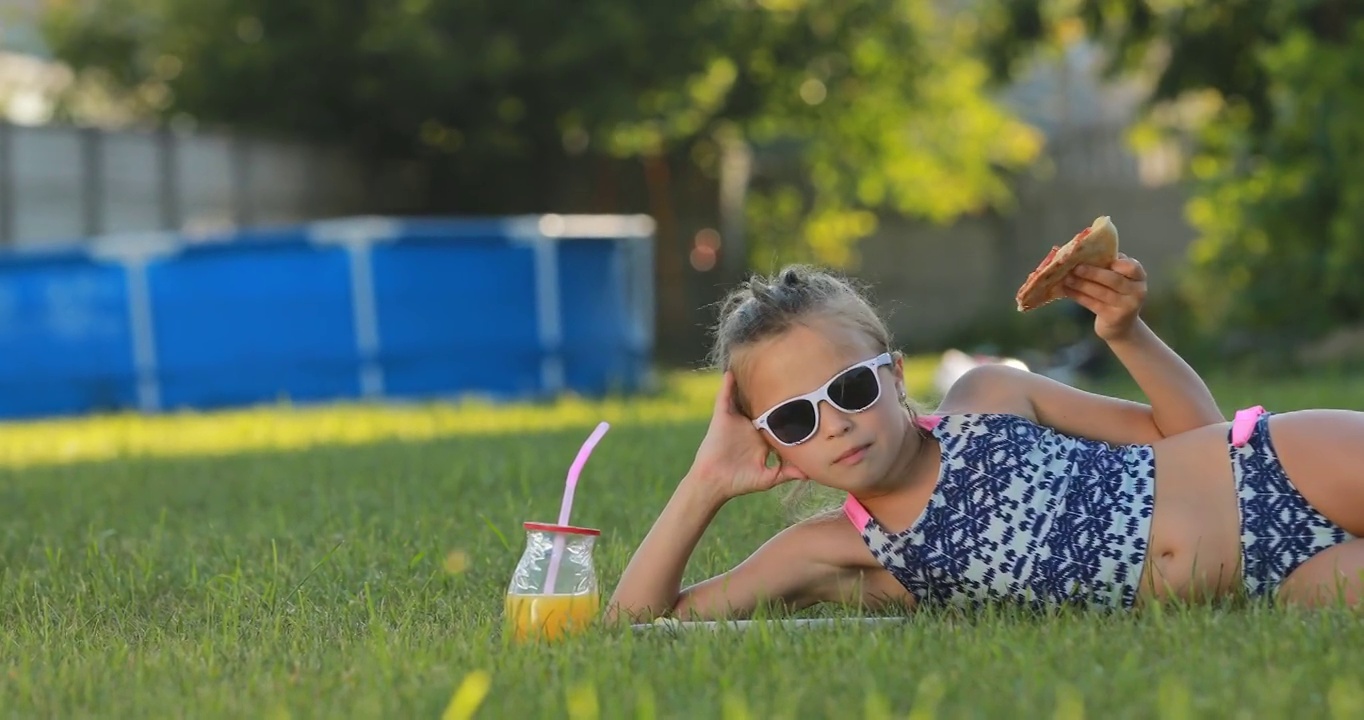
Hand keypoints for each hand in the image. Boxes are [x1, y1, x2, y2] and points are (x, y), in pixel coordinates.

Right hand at [686, 371, 806, 502]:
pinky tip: (731, 373)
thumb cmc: (740, 482)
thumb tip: (810, 473)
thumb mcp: (769, 477)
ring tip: (760, 365)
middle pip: (762, 406)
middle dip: (771, 392)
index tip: (804, 401)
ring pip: (743, 398)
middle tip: (787, 374)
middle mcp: (749, 426)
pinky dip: (727, 385)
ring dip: (748, 385)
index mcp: (760, 438)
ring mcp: (736, 420)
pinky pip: (724, 397)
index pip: (776, 421)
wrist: (715, 484)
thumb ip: (788, 473)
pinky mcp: (722, 417)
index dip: (788, 413)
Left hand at [1062, 253, 1147, 341]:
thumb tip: (1084, 254)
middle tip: (1076, 267)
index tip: (1100, 258)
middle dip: (1093, 273)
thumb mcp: (1120, 279)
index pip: (1133, 267)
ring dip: (1081, 284)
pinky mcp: (1113, 318)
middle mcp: (1137, 292)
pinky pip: (1092, 304)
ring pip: (1101, 293)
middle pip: (1114, 280)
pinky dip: (1078, 296)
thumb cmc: (1117, 294)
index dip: (1118, 263)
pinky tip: (1067, 290)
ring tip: (1067, 278)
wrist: (1121, 326)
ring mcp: (1126, 307)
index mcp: (1139, 277)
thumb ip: (1110, 266)